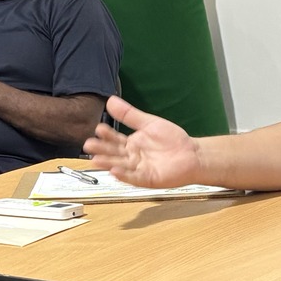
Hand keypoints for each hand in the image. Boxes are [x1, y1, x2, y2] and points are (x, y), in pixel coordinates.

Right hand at [83, 96, 203, 186]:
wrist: (192, 154)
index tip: (98, 128)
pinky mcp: (148, 179)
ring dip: (108, 163)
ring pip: (120, 166)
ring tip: (96, 159)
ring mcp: (139, 169)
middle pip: (114, 153)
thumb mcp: (149, 123)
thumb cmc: (172, 140)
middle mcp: (133, 157)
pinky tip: (114, 171)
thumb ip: (129, 115)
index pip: (114, 139)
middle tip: (88, 144)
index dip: (106, 134)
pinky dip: (124, 175)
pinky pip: (133, 177)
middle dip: (101, 149)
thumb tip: (111, 101)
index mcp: (132, 144)